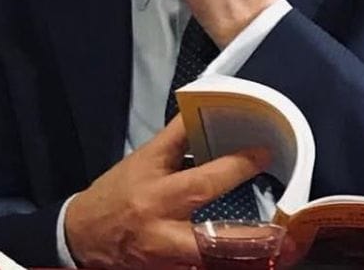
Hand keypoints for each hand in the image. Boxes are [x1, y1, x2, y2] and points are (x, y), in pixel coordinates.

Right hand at [64, 116, 269, 269]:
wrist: (82, 235)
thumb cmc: (118, 190)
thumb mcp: (144, 159)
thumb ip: (176, 139)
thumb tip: (204, 110)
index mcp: (155, 187)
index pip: (201, 176)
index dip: (235, 165)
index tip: (263, 154)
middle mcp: (160, 223)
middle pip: (207, 227)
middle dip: (245, 230)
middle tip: (281, 224)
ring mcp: (163, 256)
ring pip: (206, 258)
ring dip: (241, 253)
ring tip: (278, 245)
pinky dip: (222, 264)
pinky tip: (253, 260)